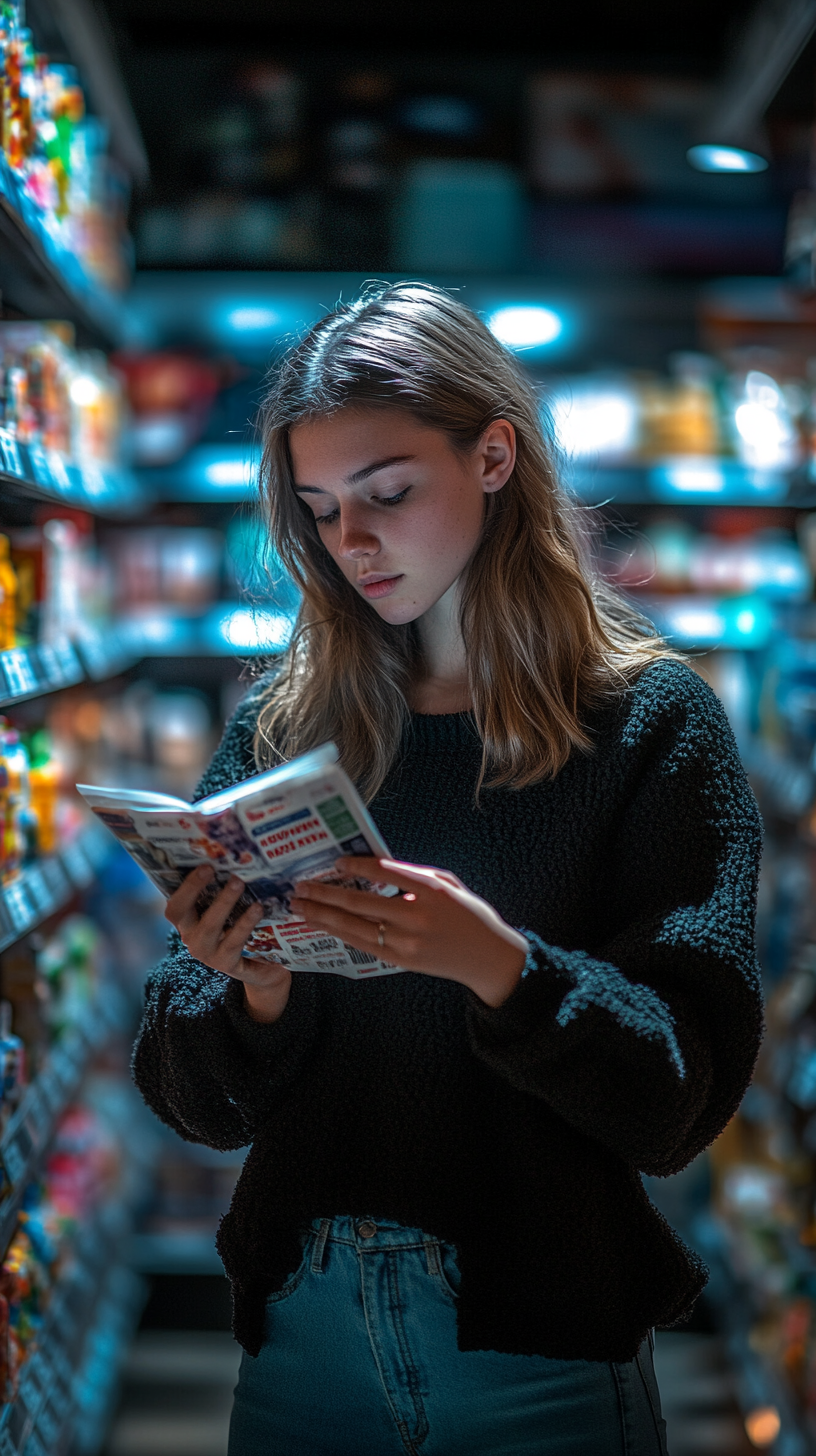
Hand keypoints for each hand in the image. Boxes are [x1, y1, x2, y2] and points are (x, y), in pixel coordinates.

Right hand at [165, 865, 291, 1023]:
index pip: (175, 903)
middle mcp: (190, 936)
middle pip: (180, 912)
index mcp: (186, 921)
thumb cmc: (240, 928)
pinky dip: (245, 923)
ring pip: (209, 925)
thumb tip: (231, 858)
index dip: (186, 885)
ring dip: (223, 902)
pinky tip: (257, 908)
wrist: (261, 966)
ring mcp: (205, 952)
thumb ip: (222, 889)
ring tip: (239, 883)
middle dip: (194, 888)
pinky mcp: (224, 963)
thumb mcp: (229, 910)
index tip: (205, 866)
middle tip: (212, 868)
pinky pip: (233, 941)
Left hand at [290, 857, 526, 1006]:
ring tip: (300, 906)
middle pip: (360, 901)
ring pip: (355, 926)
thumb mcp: (447, 884)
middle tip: (301, 886)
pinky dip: (339, 933)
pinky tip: (321, 925)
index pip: (385, 872)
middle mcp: (417, 915)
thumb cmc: (468, 914)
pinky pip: (362, 943)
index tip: (335, 862)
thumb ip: (413, 875)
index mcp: (431, 890)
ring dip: (322, 915)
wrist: (488, 958)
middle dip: (325, 893)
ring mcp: (407, 941)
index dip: (356, 866)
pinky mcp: (402, 960)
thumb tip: (374, 866)